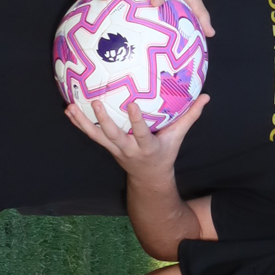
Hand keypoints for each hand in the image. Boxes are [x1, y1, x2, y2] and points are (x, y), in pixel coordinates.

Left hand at [65, 89, 208, 175]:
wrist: (148, 178)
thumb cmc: (164, 153)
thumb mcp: (178, 137)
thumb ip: (190, 116)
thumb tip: (206, 96)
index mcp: (147, 146)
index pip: (141, 132)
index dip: (135, 120)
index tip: (131, 103)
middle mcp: (128, 149)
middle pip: (113, 135)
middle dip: (103, 120)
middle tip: (95, 102)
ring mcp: (115, 149)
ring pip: (96, 136)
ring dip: (82, 122)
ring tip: (70, 107)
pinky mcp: (107, 147)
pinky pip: (90, 135)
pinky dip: (79, 124)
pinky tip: (68, 111)